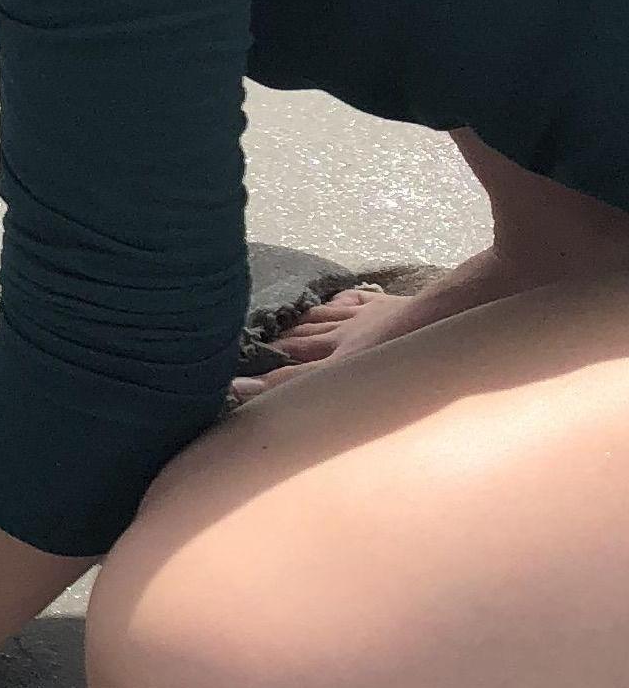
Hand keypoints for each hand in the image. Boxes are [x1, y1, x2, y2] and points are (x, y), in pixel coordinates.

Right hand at [228, 283, 394, 402]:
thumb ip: (298, 384)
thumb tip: (240, 388)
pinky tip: (334, 304)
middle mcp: (343, 334)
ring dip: (302, 323)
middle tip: (258, 352)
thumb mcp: (350, 377)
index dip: (265, 377)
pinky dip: (337, 302)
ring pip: (322, 318)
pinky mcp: (386, 303)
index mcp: (336, 356)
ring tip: (287, 329)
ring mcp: (365, 316)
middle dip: (279, 345)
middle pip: (302, 338)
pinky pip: (353, 299)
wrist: (449, 314)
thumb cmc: (406, 354)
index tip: (239, 382)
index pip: (291, 369)